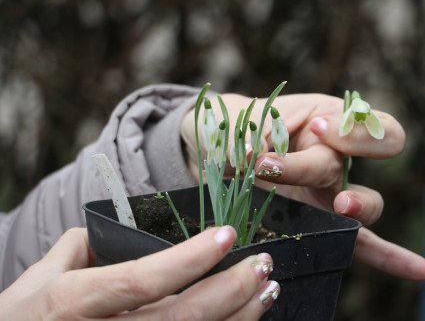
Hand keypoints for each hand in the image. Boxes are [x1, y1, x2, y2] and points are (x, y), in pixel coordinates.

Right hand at [0, 227, 278, 319]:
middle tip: (261, 264)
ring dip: (239, 317)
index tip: (226, 234)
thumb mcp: (37, 280)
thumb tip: (113, 234)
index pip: (141, 279)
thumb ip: (79, 248)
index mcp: (72, 303)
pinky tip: (243, 320)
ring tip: (266, 289)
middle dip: (231, 289)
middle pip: (182, 317)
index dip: (189, 259)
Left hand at [181, 92, 424, 280]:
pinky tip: (421, 271)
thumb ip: (239, 139)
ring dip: (359, 208)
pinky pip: (362, 242)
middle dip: (324, 165)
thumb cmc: (231, 129)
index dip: (347, 128)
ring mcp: (330, 192)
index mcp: (321, 119)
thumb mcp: (231, 124)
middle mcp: (333, 155)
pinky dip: (390, 257)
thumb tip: (248, 157)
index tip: (312, 130)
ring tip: (341, 207)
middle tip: (283, 169)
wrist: (217, 151)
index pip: (357, 120)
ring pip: (365, 204)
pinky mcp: (323, 222)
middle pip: (351, 163)